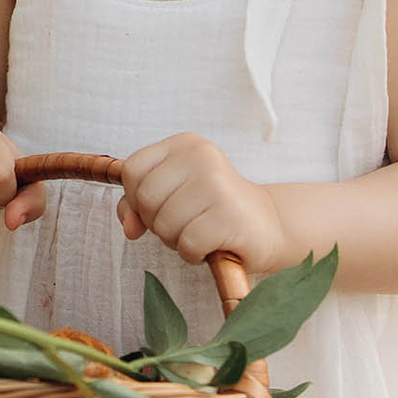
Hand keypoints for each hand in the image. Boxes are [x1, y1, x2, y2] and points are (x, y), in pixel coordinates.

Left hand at [116, 132, 291, 273]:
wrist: (267, 225)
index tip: (162, 206)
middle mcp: (202, 156)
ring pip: (164, 224)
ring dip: (176, 240)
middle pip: (145, 198)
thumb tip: (130, 228)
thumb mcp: (171, 197)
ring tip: (200, 232)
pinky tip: (211, 245)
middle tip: (185, 223)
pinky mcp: (229, 214)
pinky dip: (193, 253)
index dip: (137, 198)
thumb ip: (137, 206)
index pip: (132, 170)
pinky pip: (187, 243)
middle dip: (157, 223)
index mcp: (185, 144)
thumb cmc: (211, 210)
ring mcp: (217, 183)